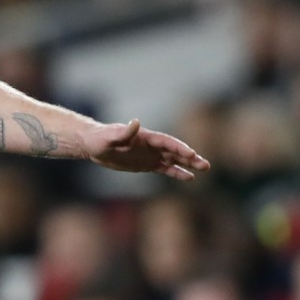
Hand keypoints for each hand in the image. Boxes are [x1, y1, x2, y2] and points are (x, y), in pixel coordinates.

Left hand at [87, 119, 210, 180]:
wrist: (93, 145)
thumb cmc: (101, 139)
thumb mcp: (110, 137)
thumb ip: (124, 132)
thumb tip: (135, 122)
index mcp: (146, 137)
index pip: (167, 142)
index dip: (179, 148)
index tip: (191, 154)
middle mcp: (152, 145)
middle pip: (175, 151)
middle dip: (190, 157)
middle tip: (205, 165)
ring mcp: (150, 155)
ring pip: (173, 159)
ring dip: (188, 164)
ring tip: (204, 168)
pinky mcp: (147, 164)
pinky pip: (165, 168)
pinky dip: (176, 172)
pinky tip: (189, 177)